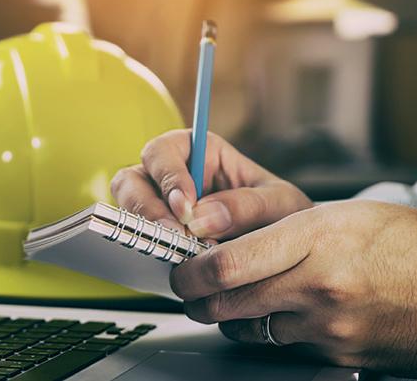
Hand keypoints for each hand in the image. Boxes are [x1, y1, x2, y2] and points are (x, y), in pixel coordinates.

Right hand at [111, 129, 311, 239]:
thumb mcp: (280, 205)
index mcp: (201, 153)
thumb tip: (202, 218)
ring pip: (126, 210)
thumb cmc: (284, 218)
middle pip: (132, 179)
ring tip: (172, 253)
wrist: (290, 255)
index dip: (167, 175)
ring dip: (142, 231)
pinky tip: (168, 265)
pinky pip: (136, 242)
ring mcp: (159, 209)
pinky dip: (146, 253)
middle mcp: (172, 177)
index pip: (165, 150)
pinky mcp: (157, 240)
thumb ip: (246, 206)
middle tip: (172, 235)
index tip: (185, 206)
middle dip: (146, 208)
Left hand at [171, 200, 416, 376]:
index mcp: (319, 235)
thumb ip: (289, 230)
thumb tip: (235, 243)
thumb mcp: (351, 215)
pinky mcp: (344, 356)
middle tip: (193, 292)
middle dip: (200, 300)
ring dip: (237, 319)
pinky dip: (280, 335)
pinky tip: (293, 318)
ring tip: (242, 303)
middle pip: (229, 302)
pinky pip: (291, 348)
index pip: (229, 262)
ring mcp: (333, 327)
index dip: (192, 271)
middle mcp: (320, 284)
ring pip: (253, 330)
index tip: (182, 270)